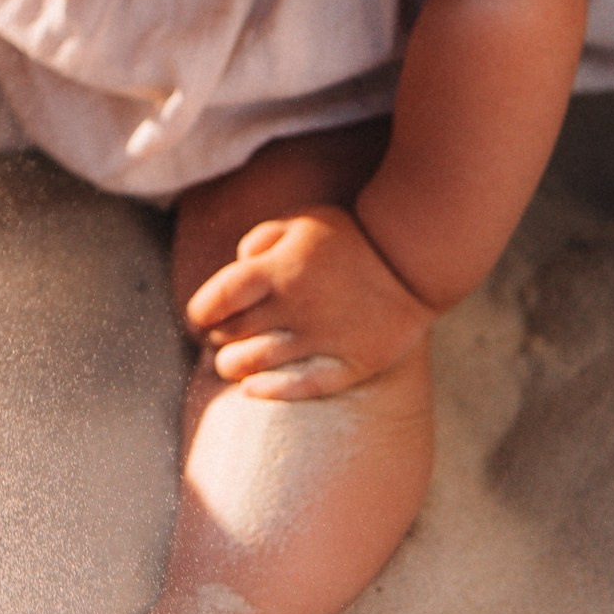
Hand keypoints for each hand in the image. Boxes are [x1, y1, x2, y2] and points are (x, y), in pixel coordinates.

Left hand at [185, 205, 433, 399]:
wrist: (414, 263)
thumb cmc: (351, 239)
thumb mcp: (304, 222)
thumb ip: (263, 238)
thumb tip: (237, 264)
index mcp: (279, 268)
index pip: (218, 298)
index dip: (200, 311)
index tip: (200, 316)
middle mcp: (296, 306)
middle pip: (233, 334)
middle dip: (217, 338)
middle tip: (219, 338)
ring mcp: (323, 338)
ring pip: (257, 364)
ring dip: (233, 366)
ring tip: (232, 364)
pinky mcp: (350, 363)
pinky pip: (300, 386)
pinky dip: (270, 391)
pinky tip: (254, 389)